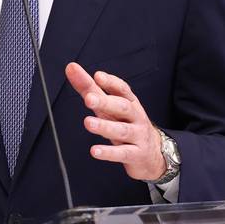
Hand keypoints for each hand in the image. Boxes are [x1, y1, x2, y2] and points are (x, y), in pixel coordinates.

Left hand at [65, 62, 165, 181]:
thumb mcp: (110, 106)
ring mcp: (137, 136)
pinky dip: (109, 153)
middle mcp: (135, 117)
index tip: (97, 76)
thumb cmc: (127, 124)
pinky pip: (122, 153)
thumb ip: (90, 88)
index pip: (122, 89)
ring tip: (88, 123)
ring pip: (122, 130)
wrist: (153, 153)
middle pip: (122, 107)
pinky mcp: (136, 154)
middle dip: (106, 102)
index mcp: (130, 102)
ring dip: (104, 126)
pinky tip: (95, 151)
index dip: (111, 82)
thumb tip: (71, 68)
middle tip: (88, 98)